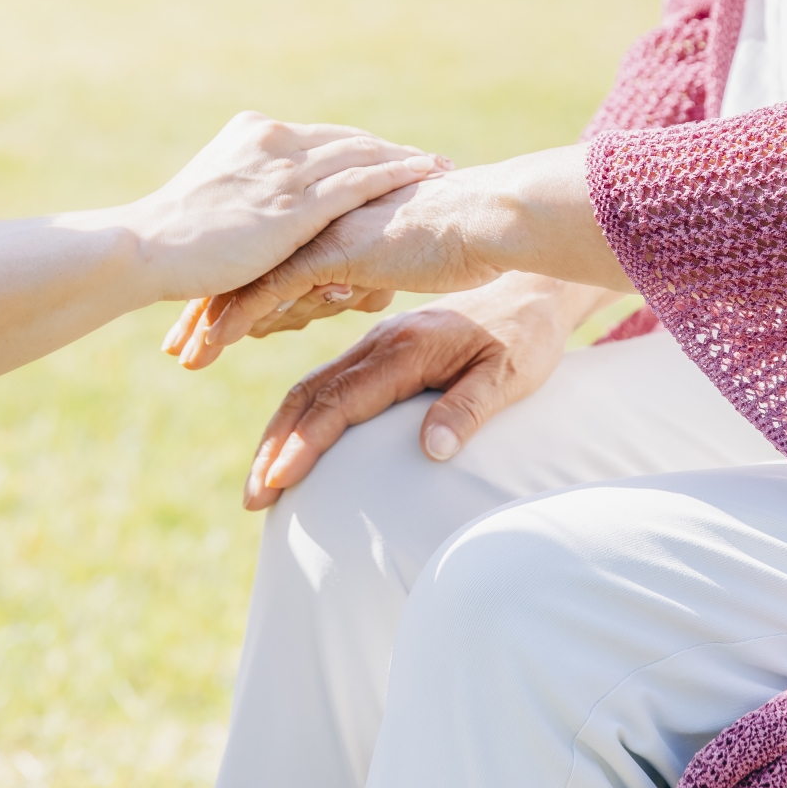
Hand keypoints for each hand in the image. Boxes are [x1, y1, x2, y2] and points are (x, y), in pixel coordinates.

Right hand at [124, 111, 449, 302]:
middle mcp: (273, 140)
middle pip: (349, 141)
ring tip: (442, 168)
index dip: (360, 147)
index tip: (392, 153)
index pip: (322, 138)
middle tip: (432, 160)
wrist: (146, 248)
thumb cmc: (171, 241)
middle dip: (391, 151)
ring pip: (362, 155)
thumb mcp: (212, 201)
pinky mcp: (295, 204)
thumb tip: (262, 217)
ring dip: (406, 160)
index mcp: (252, 134)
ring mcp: (285, 169)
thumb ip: (245, 196)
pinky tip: (425, 177)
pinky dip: (397, 175)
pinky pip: (360, 181)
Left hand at [168, 173, 502, 368]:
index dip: (231, 288)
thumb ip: (363, 269)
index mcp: (326, 220)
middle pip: (245, 265)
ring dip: (212, 319)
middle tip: (175, 345)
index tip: (200, 320)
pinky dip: (238, 315)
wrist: (490, 220)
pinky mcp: (333, 250)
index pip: (264, 254)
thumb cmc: (460, 241)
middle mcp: (314, 223)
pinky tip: (212, 342)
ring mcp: (320, 233)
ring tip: (185, 355)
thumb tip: (346, 284)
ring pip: (250, 277)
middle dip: (206, 306)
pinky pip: (273, 287)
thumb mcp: (396, 260)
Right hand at [234, 274, 618, 508]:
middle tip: (254, 498)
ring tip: (261, 482)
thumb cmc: (525, 337)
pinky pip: (327, 381)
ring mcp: (376, 343)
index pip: (341, 400)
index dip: (305, 443)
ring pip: (311, 386)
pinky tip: (291, 444)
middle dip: (276, 446)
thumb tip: (432, 452)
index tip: (279, 480)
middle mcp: (381, 342)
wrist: (532, 289)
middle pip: (311, 394)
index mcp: (407, 348)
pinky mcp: (379, 348)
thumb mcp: (511, 374)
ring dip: (280, 433)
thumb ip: (469, 408)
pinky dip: (300, 415)